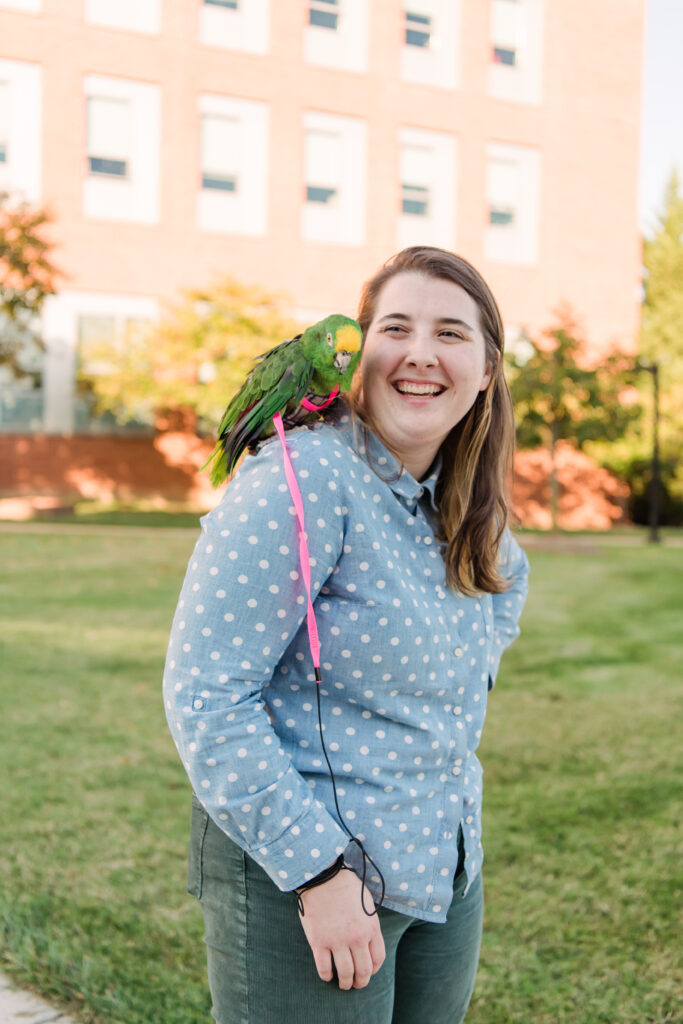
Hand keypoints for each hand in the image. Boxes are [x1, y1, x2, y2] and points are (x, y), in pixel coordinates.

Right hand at [296, 868, 385, 989]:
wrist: (323, 877)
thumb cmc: (345, 885)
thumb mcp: (367, 902)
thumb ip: (369, 923)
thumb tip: (370, 939)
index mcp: (371, 927)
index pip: (378, 959)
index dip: (374, 969)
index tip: (368, 971)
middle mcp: (356, 938)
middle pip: (363, 971)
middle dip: (361, 982)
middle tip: (356, 984)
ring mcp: (337, 941)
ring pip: (345, 973)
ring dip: (345, 983)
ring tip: (343, 984)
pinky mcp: (319, 942)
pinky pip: (324, 968)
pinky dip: (326, 976)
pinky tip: (327, 975)